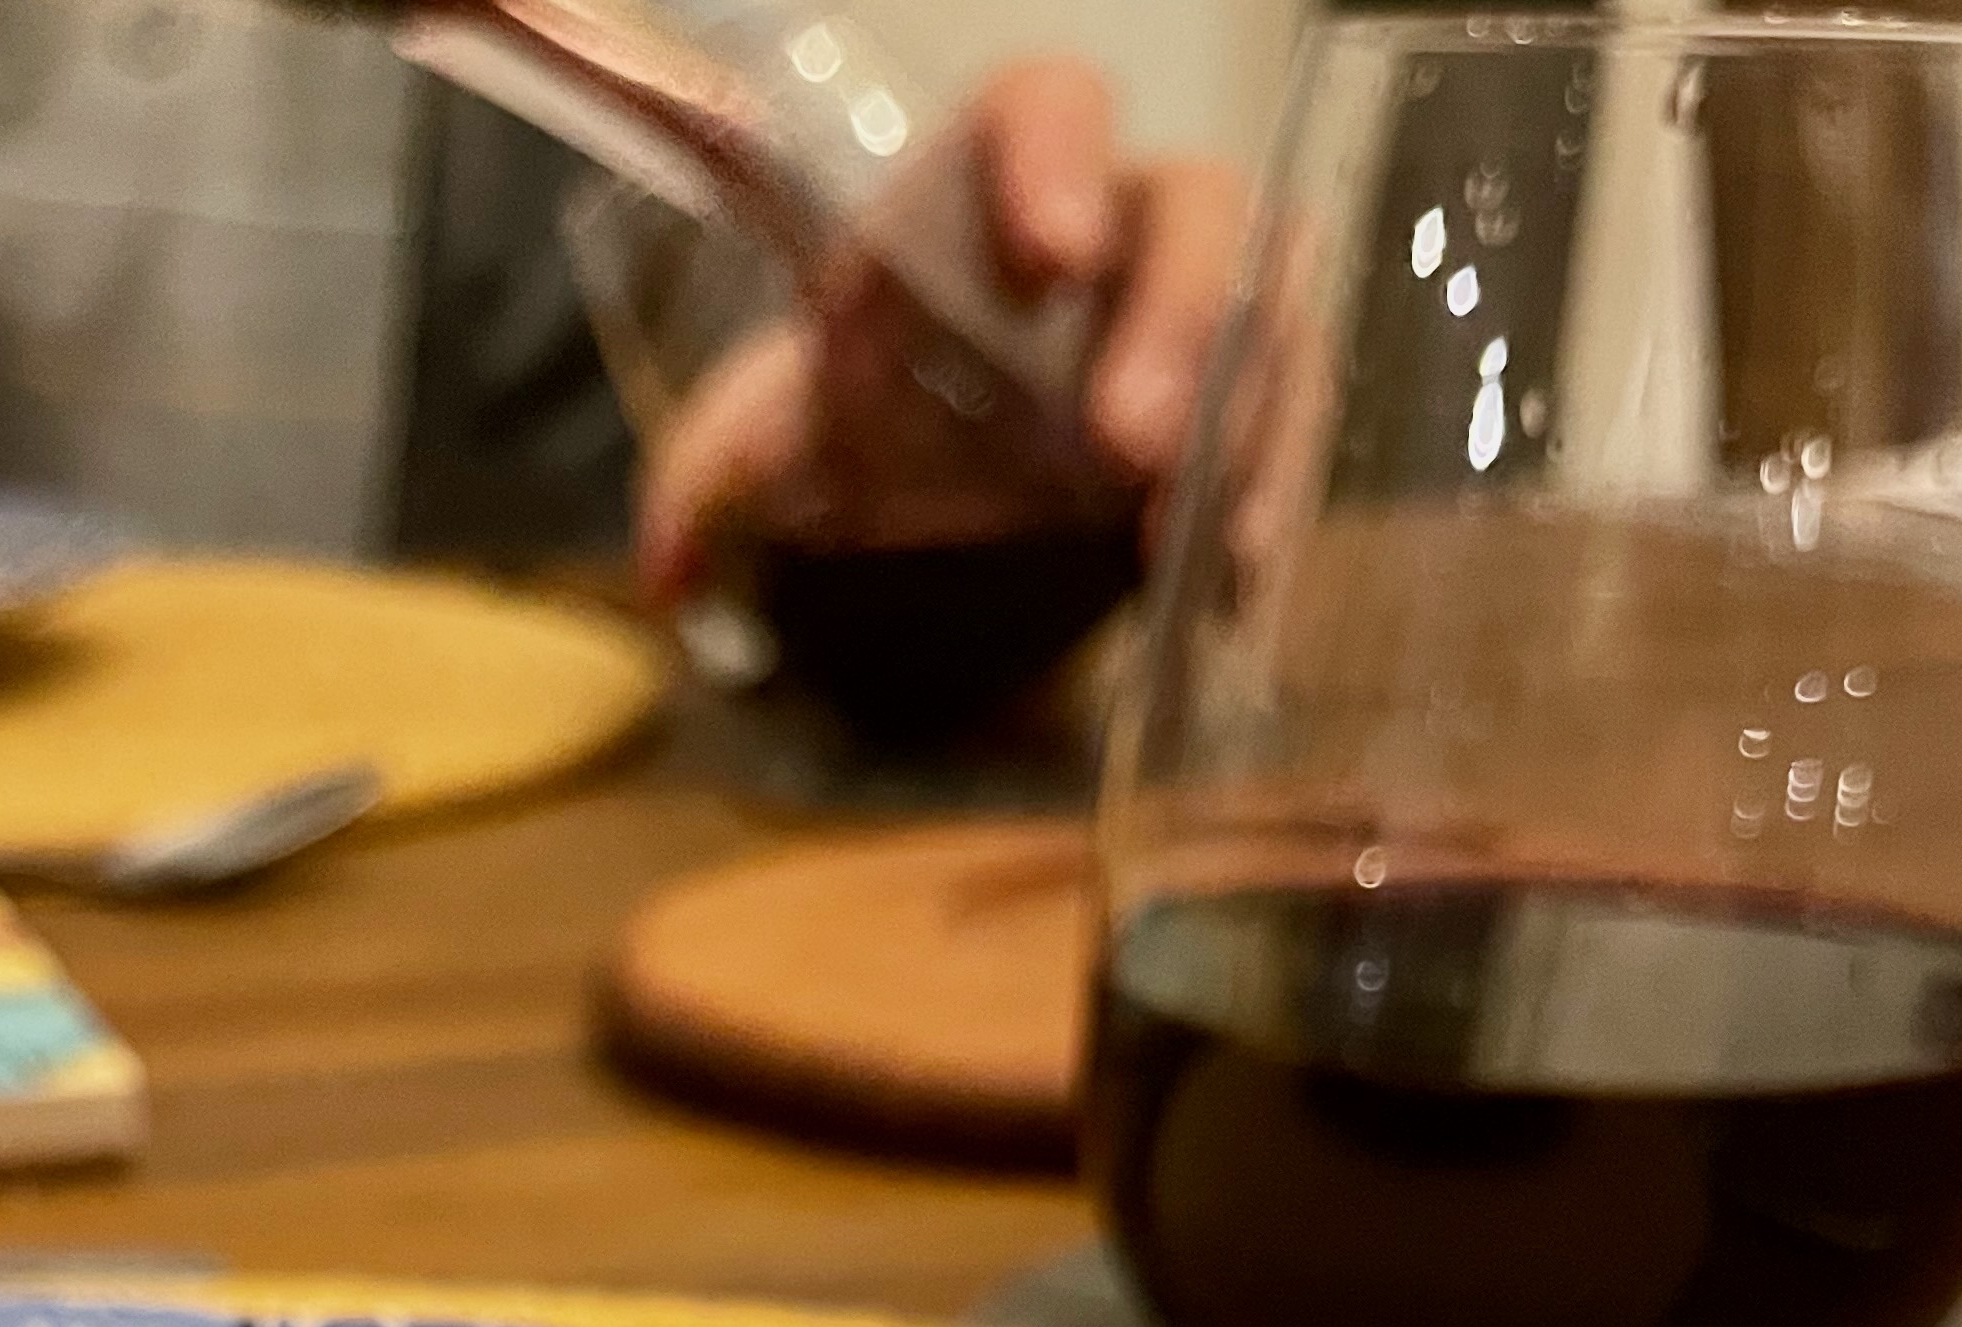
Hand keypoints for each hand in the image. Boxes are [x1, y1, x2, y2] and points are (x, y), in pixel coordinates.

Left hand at [637, 60, 1247, 602]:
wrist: (948, 480)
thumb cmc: (882, 418)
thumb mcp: (783, 442)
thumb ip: (718, 483)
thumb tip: (665, 570)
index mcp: (992, 186)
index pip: (1043, 109)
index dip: (1053, 159)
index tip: (1048, 251)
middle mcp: (1121, 222)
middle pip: (1192, 208)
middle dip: (1175, 315)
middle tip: (1125, 438)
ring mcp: (1206, 313)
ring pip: (1267, 311)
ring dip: (1241, 415)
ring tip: (1181, 526)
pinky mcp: (1255, 407)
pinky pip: (1296, 425)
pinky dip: (1274, 500)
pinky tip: (1236, 582)